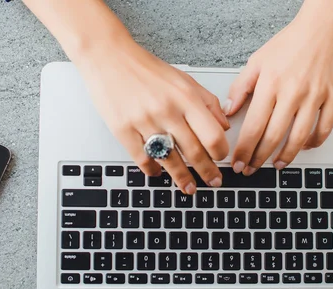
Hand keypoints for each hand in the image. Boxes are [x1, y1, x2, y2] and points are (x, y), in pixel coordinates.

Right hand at [75, 38, 229, 193]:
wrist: (109, 58)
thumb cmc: (146, 69)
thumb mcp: (184, 79)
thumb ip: (208, 102)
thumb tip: (223, 126)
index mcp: (185, 98)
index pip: (212, 135)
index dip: (220, 152)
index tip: (221, 160)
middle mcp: (167, 111)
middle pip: (194, 152)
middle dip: (207, 172)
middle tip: (213, 182)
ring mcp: (144, 122)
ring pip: (170, 160)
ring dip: (182, 179)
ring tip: (189, 188)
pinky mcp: (123, 130)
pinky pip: (143, 159)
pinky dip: (153, 171)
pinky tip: (158, 173)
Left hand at [224, 0, 332, 174]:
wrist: (325, 26)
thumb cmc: (291, 42)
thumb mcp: (257, 60)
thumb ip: (241, 87)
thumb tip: (229, 110)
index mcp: (270, 84)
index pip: (253, 127)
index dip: (244, 150)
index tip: (238, 161)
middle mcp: (293, 92)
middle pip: (273, 137)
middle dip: (259, 158)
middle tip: (252, 168)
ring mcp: (316, 96)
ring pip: (299, 138)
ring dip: (286, 156)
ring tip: (276, 164)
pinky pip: (324, 128)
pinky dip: (314, 142)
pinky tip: (304, 147)